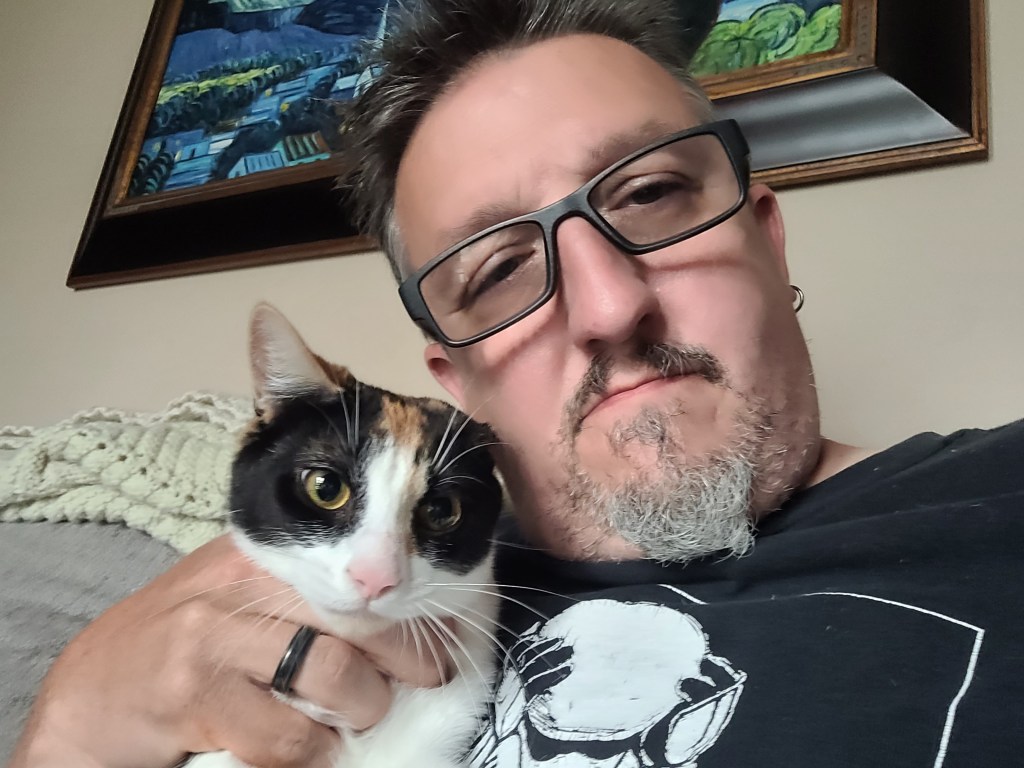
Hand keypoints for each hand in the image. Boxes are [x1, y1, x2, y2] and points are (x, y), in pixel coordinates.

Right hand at [8, 534, 450, 767]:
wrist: (86, 698)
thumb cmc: (172, 645)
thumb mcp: (231, 599)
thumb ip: (293, 596)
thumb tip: (384, 612)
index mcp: (254, 557)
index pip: (349, 572)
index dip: (407, 606)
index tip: (449, 629)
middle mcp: (239, 588)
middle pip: (354, 614)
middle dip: (407, 653)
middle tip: (430, 677)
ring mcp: (214, 641)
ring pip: (331, 674)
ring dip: (361, 708)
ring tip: (358, 718)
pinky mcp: (195, 697)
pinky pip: (286, 736)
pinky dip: (310, 754)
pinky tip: (306, 751)